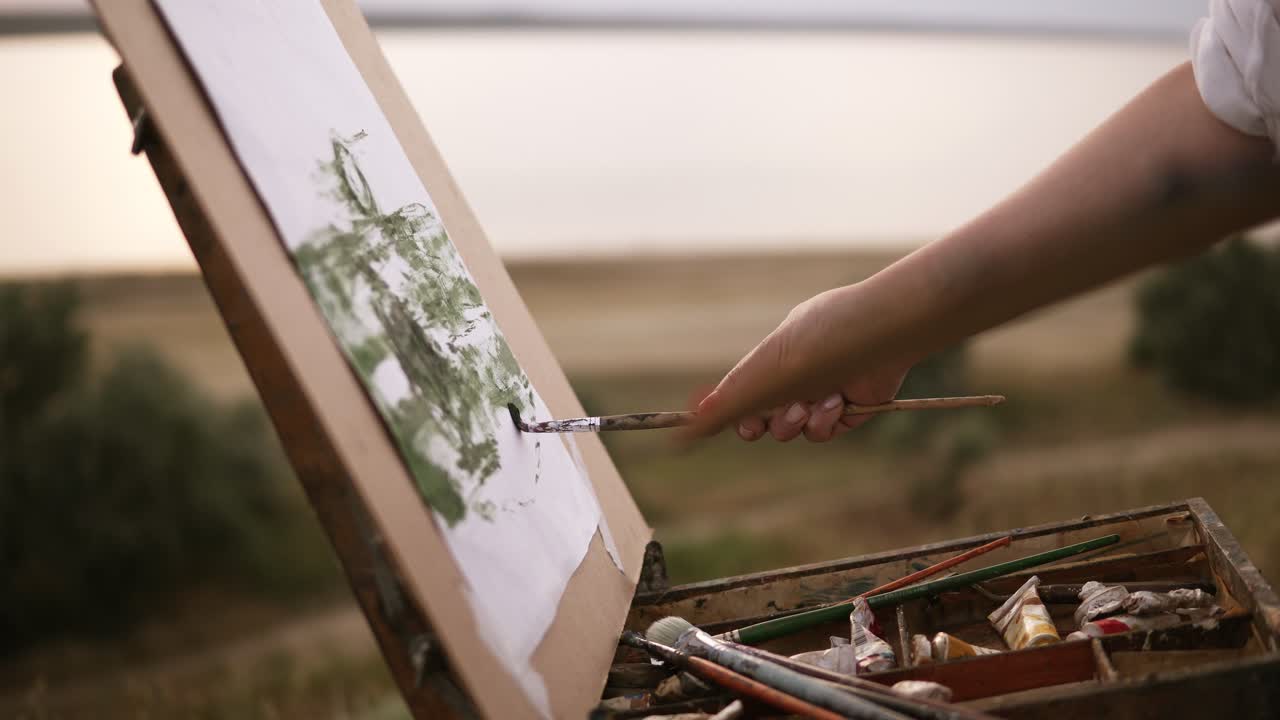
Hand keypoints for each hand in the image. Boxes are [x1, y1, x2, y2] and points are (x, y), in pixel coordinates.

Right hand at [694, 285, 914, 441]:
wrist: (879, 334)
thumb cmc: (817, 342)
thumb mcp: (764, 371)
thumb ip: (727, 401)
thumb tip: (689, 424)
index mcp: (771, 359)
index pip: (742, 393)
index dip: (734, 413)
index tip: (734, 424)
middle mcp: (796, 375)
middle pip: (765, 418)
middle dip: (765, 423)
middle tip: (763, 424)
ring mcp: (822, 392)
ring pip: (794, 429)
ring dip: (796, 422)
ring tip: (810, 405)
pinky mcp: (849, 408)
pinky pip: (825, 431)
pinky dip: (826, 423)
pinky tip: (837, 402)